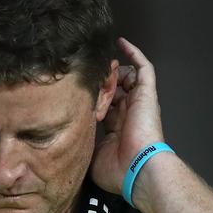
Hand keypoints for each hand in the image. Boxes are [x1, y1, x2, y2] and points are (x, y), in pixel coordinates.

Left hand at [90, 37, 165, 194]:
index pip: (104, 106)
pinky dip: (134, 54)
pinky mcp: (146, 94)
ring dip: (113, 69)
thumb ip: (82, 144)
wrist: (138, 169)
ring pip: (126, 76)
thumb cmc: (117, 170)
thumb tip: (66, 142)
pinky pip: (144, 68)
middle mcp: (128, 113)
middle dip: (101, 81)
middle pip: (114, 89)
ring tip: (99, 62)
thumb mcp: (91, 157)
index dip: (93, 98)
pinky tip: (121, 43)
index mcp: (116, 128)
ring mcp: (138, 102)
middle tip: (85, 74)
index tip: (76, 92)